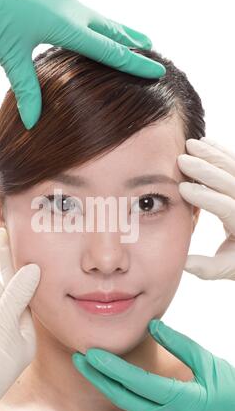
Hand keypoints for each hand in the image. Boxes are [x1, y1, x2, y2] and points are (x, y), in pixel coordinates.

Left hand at [0, 0, 164, 129]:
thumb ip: (26, 89)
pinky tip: (92, 30)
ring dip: (118, 29)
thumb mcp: (9, 53)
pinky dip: (96, 24)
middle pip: (111, 28)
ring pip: (99, 17)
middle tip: (153, 51)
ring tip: (134, 37)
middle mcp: (69, 9)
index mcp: (65, 25)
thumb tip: (33, 123)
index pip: (110, 49)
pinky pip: (82, 12)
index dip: (135, 63)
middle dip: (134, 41)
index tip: (158, 70)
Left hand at [72, 319, 234, 410]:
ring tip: (88, 364)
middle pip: (122, 396)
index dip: (112, 368)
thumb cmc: (228, 395)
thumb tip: (154, 325)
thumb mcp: (208, 364)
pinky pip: (133, 405)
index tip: (92, 354)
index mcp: (178, 400)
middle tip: (79, 357)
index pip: (136, 383)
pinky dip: (117, 389)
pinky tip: (109, 376)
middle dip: (97, 377)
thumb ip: (180, 344)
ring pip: (125, 402)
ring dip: (104, 383)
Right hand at [177, 137, 234, 279]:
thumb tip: (181, 261)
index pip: (226, 207)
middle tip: (182, 159)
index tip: (182, 188)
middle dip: (205, 170)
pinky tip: (207, 143)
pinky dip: (222, 151)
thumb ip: (204, 266)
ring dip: (212, 154)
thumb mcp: (225, 268)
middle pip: (230, 182)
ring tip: (191, 144)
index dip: (204, 197)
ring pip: (233, 167)